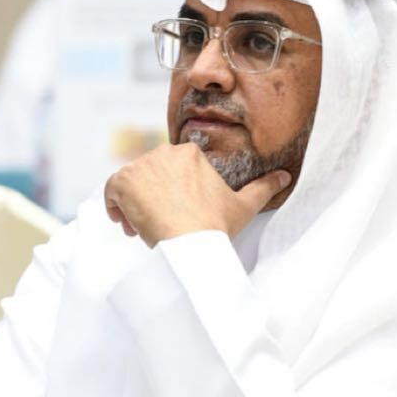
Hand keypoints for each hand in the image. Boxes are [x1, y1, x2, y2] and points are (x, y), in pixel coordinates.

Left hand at [103, 143, 291, 247]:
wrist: (190, 243)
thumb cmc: (215, 227)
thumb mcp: (244, 206)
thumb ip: (264, 187)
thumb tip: (285, 176)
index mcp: (189, 154)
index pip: (170, 168)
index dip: (170, 191)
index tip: (174, 212)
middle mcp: (163, 153)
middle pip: (149, 175)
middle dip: (151, 198)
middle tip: (159, 224)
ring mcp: (140, 167)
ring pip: (130, 184)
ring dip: (133, 205)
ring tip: (143, 229)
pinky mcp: (122, 182)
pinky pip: (111, 191)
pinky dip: (114, 207)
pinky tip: (127, 224)